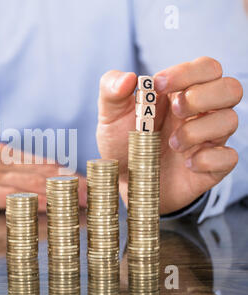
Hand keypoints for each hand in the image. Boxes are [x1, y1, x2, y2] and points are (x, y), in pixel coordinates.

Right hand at [0, 131, 86, 210]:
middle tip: (96, 188)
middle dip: (68, 180)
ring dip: (55, 188)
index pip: (36, 162)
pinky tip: (41, 202)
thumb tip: (22, 176)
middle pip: (37, 170)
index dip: (64, 171)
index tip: (87, 179)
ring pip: (24, 180)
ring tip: (80, 194)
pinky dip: (23, 198)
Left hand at [97, 57, 241, 213]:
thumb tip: (128, 77)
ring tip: (172, 143)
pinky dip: (208, 159)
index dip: (188, 72)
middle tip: (175, 111)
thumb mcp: (110, 114)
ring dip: (199, 130)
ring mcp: (208, 138)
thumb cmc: (123, 141)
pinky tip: (186, 163)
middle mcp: (200, 112)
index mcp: (179, 92)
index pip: (206, 68)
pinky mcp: (212, 166)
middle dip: (203, 96)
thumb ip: (112, 90)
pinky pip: (229, 157)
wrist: (124, 180)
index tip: (158, 85)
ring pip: (231, 120)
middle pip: (231, 88)